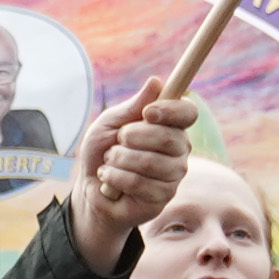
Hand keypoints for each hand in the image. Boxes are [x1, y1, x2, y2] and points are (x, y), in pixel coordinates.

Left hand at [69, 88, 197, 268]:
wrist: (89, 188)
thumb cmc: (102, 151)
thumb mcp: (110, 123)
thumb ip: (133, 106)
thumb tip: (156, 81)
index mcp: (170, 126)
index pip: (188, 113)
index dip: (171, 110)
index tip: (148, 112)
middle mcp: (179, 149)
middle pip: (169, 138)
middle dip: (133, 137)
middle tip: (117, 141)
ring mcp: (174, 175)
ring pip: (151, 162)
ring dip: (119, 159)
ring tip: (109, 161)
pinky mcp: (163, 197)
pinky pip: (139, 183)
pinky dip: (115, 177)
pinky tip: (110, 179)